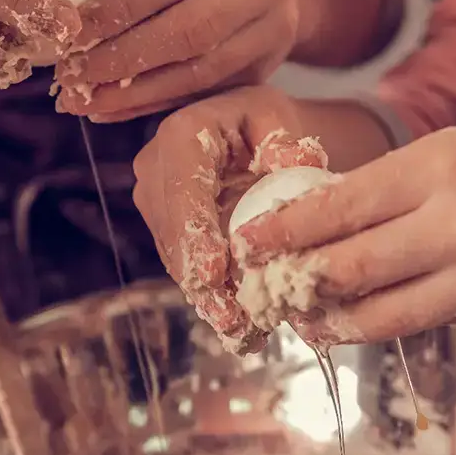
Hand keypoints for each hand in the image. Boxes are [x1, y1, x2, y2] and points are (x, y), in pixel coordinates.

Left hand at [54, 0, 297, 120]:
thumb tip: (66, 9)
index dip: (121, 6)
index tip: (76, 30)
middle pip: (190, 27)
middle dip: (124, 56)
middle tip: (74, 75)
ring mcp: (276, 26)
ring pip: (200, 69)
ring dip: (136, 91)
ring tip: (86, 100)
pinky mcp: (268, 68)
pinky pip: (204, 93)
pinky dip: (153, 104)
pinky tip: (113, 109)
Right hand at [132, 85, 332, 353]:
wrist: (246, 132)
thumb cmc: (265, 123)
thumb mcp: (281, 121)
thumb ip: (288, 144)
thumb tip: (300, 167)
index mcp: (182, 134)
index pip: (184, 189)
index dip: (195, 234)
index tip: (212, 274)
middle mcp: (155, 166)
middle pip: (173, 233)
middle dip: (202, 282)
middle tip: (234, 323)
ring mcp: (155, 199)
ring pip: (175, 256)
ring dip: (206, 296)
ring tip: (242, 333)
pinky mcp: (163, 226)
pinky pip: (183, 264)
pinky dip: (209, 293)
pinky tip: (238, 324)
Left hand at [234, 109, 455, 344]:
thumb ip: (409, 183)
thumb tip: (340, 217)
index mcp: (443, 162)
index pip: (341, 206)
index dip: (286, 229)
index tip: (250, 240)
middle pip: (350, 266)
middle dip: (297, 280)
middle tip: (263, 286)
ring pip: (386, 312)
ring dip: (336, 320)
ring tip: (307, 318)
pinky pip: (433, 320)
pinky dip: (394, 320)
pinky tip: (370, 318)